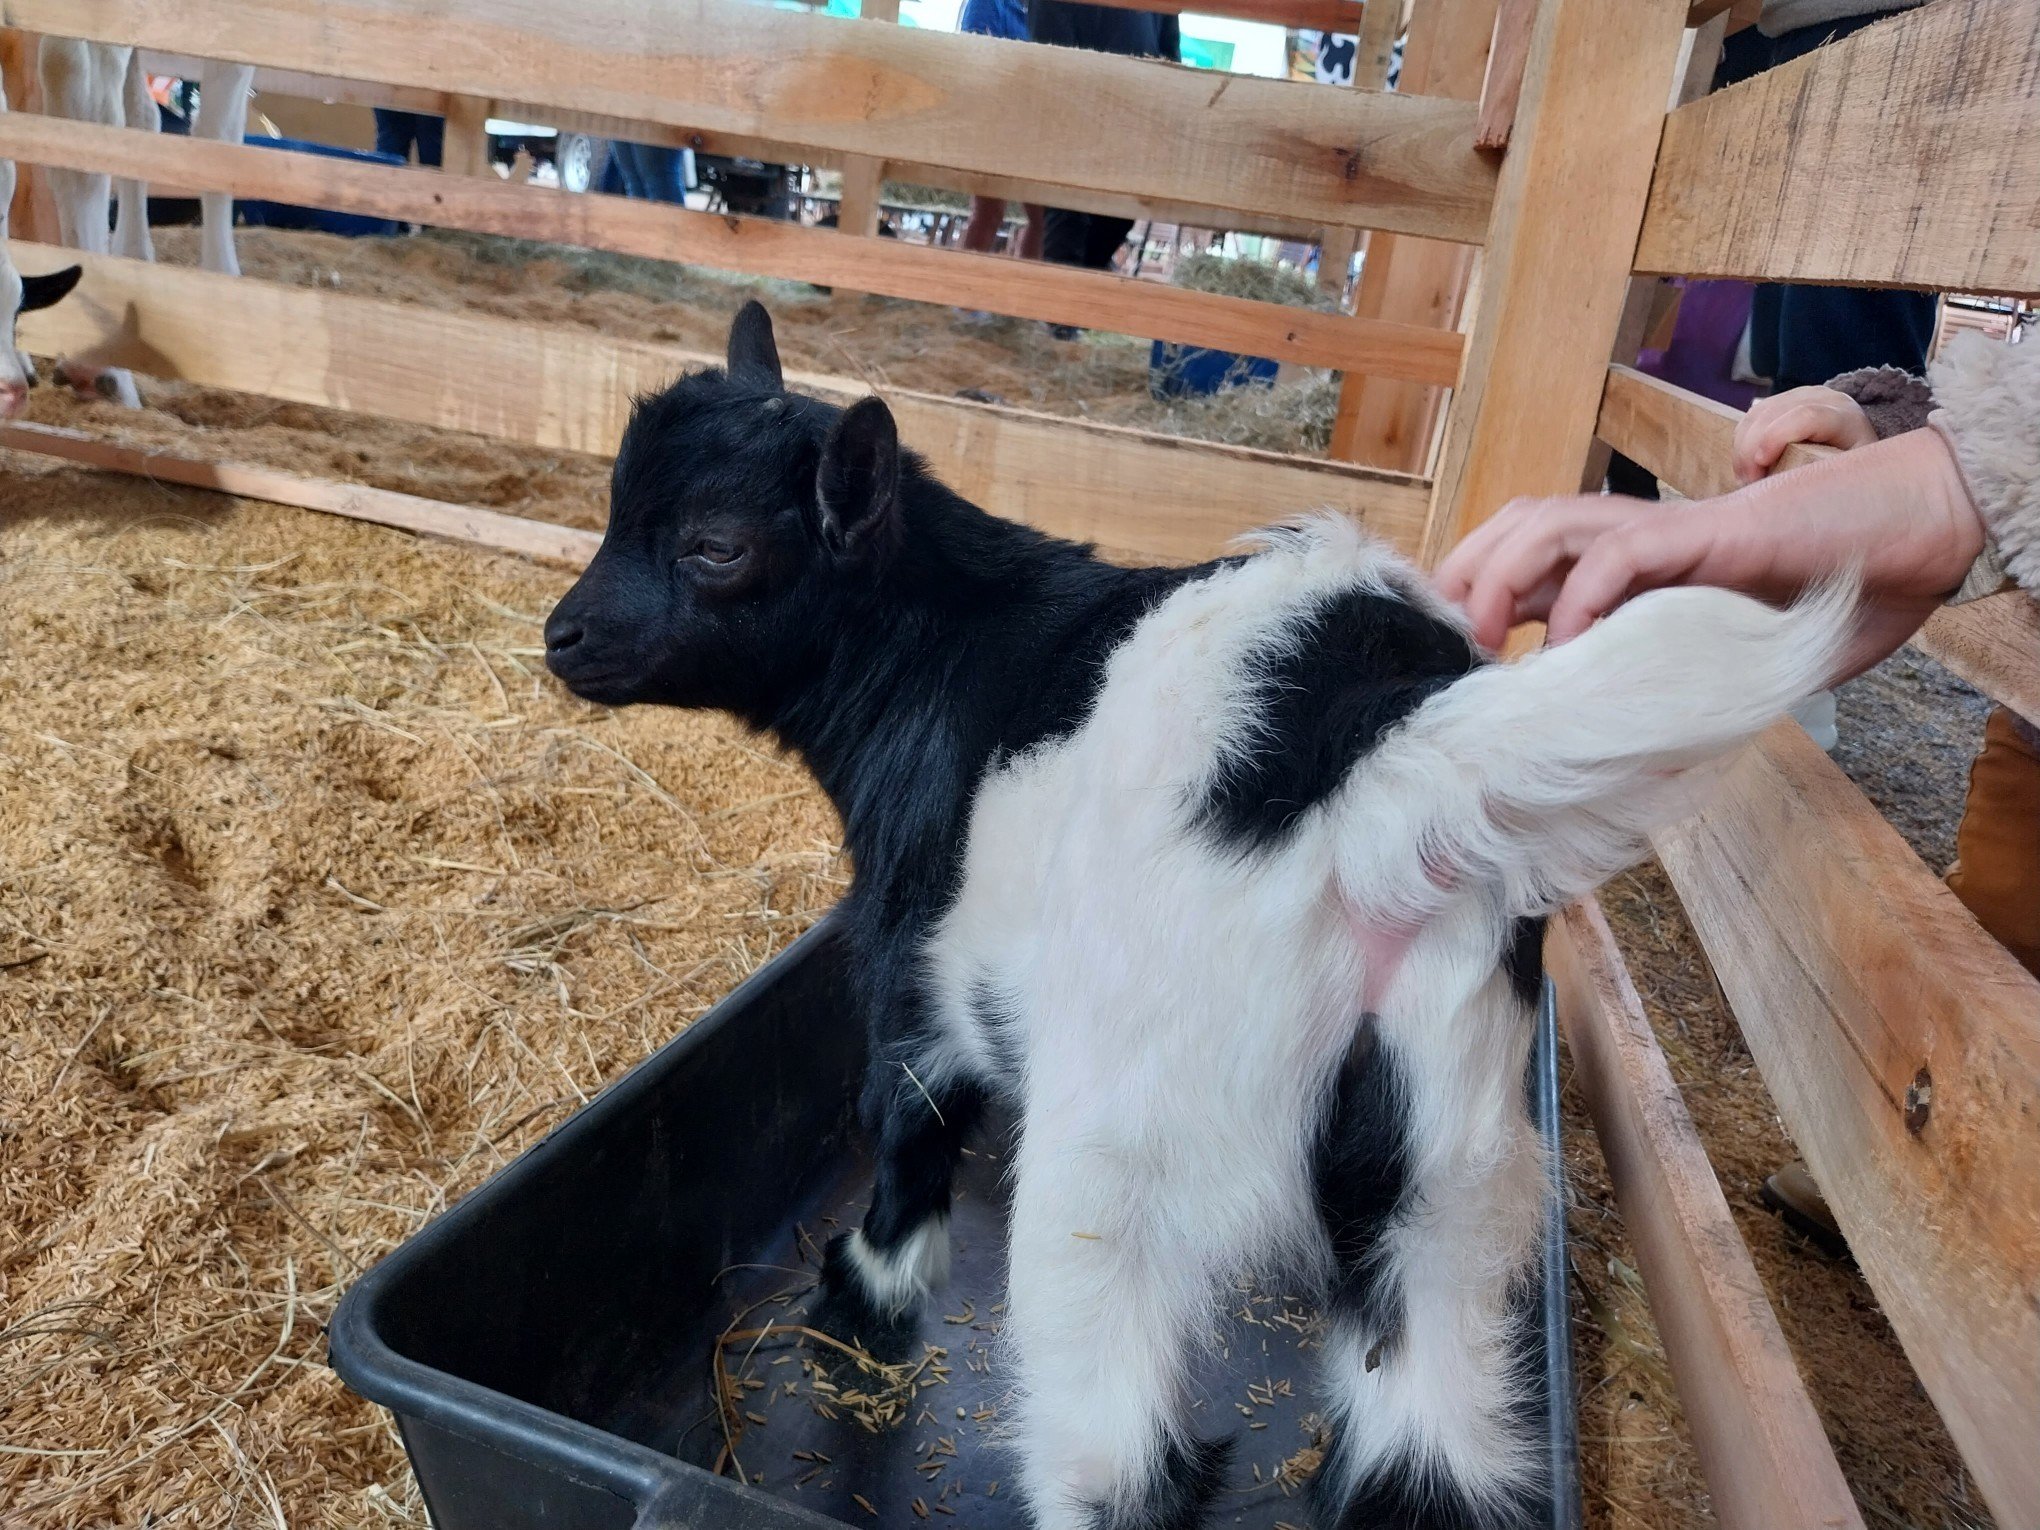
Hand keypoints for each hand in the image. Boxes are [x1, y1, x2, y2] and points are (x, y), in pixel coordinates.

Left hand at [1432, 428, 1985, 681]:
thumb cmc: (1810, 604)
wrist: (1899, 547)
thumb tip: (1608, 758)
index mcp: (1624, 561)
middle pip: (1515, 527)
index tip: (1444, 655)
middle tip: (1442, 645)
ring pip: (1547, 522)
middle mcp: (1632, 535)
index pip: (1519, 560)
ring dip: (1499, 574)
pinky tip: (1564, 645)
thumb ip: (1656, 687)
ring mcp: (1664, 527)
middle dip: (1464, 575)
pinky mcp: (1700, 532)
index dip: (1471, 592)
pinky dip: (1579, 594)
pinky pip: (1619, 553)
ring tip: (1479, 638)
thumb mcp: (1708, 658)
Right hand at [1732, 385, 1876, 483]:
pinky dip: (1741, 443)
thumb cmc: (1852, 467)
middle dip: (1751, 450)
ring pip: (1755, 416)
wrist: (1854, 442)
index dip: (1776, 438)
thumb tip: (1793, 494)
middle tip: (1748, 484)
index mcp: (1844, 417)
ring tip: (1745, 478)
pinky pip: (1749, 418)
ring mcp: (1797, 396)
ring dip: (1742, 449)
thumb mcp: (1851, 475)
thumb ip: (1827, 479)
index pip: (1806, 417)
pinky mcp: (1778, 401)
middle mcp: (1820, 398)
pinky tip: (1746, 466)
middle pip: (1772, 415)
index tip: (1760, 466)